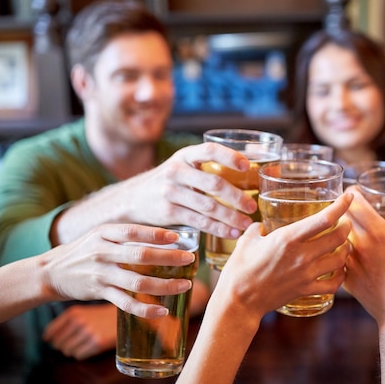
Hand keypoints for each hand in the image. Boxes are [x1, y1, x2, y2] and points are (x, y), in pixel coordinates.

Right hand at [40, 223, 195, 317]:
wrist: (51, 271)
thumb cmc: (85, 249)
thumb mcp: (101, 234)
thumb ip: (126, 234)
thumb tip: (164, 235)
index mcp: (105, 233)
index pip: (134, 231)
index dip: (157, 234)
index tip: (177, 238)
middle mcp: (103, 252)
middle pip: (141, 255)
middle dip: (169, 258)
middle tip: (190, 260)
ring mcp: (101, 273)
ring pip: (138, 281)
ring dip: (165, 284)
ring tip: (185, 285)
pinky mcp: (99, 292)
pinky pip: (126, 303)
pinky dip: (145, 309)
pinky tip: (162, 310)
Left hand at [43, 303, 115, 359]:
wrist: (127, 315)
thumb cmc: (103, 316)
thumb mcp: (84, 311)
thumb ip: (67, 322)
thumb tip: (47, 338)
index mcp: (73, 312)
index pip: (50, 332)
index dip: (52, 339)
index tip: (55, 341)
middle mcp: (79, 321)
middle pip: (58, 344)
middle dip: (65, 345)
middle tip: (75, 342)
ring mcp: (88, 332)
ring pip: (68, 351)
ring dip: (74, 350)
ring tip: (85, 343)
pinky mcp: (98, 342)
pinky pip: (79, 355)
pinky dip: (83, 354)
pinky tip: (91, 347)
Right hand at [121, 142, 256, 238]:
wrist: (132, 199)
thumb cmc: (169, 182)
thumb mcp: (182, 166)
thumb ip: (206, 168)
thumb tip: (248, 171)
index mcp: (185, 156)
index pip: (209, 150)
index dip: (229, 156)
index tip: (247, 166)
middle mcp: (177, 171)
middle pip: (213, 184)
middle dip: (237, 197)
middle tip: (252, 206)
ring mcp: (171, 192)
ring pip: (208, 206)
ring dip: (231, 217)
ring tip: (246, 224)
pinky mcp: (168, 212)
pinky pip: (199, 221)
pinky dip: (218, 228)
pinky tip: (231, 233)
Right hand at [215, 193, 352, 319]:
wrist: (239, 300)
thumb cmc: (240, 268)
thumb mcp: (248, 240)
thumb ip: (258, 228)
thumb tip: (262, 225)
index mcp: (288, 238)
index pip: (324, 219)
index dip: (341, 206)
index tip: (348, 197)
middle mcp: (301, 255)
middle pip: (338, 237)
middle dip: (346, 226)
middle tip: (346, 222)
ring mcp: (306, 274)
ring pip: (340, 259)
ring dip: (346, 249)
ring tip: (344, 244)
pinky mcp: (306, 290)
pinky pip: (334, 283)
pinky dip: (341, 275)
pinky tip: (339, 270)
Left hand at [342, 189, 384, 324]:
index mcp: (380, 233)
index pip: (354, 202)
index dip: (352, 193)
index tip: (354, 192)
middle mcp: (361, 245)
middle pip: (340, 216)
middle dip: (343, 209)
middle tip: (348, 207)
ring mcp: (350, 262)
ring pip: (334, 237)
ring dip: (337, 231)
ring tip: (343, 228)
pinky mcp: (344, 278)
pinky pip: (334, 258)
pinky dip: (337, 252)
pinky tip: (342, 252)